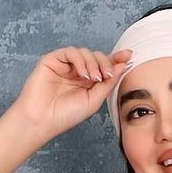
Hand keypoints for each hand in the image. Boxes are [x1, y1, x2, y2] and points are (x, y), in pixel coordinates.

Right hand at [10, 45, 133, 140]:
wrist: (43, 120)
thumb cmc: (65, 115)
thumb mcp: (94, 100)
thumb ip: (108, 83)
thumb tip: (123, 66)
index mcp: (87, 82)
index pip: (103, 66)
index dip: (116, 59)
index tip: (129, 56)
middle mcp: (77, 72)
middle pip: (97, 57)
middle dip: (105, 63)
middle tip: (107, 75)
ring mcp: (65, 66)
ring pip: (85, 53)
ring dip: (93, 63)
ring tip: (93, 78)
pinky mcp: (53, 60)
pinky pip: (71, 52)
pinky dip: (80, 60)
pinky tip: (82, 74)